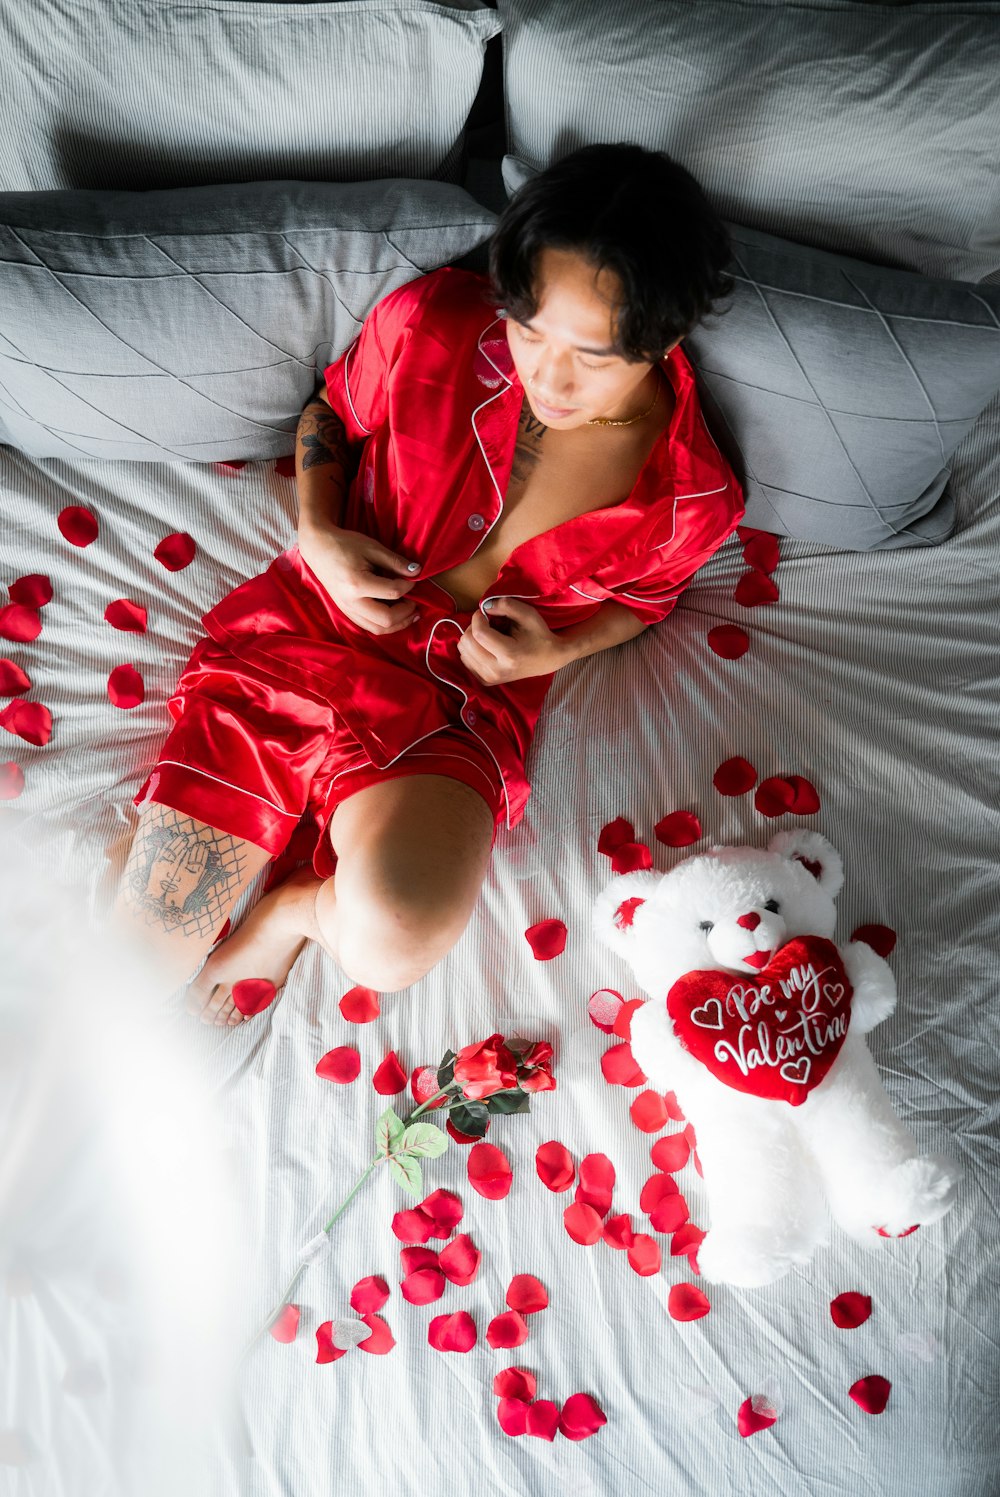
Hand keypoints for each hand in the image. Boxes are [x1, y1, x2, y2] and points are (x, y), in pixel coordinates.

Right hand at [298, 523, 419, 634]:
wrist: (318, 549)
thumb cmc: (345, 544)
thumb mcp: (372, 548)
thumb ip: (395, 562)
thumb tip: (417, 572)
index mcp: (357, 583)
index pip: (392, 592)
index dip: (408, 586)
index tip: (413, 579)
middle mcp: (351, 601)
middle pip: (385, 620)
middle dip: (406, 613)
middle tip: (415, 602)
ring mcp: (347, 609)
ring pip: (377, 629)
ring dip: (398, 624)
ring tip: (410, 614)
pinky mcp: (346, 611)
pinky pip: (369, 626)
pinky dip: (385, 624)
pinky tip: (395, 615)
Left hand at [457, 598, 566, 685]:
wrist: (547, 660)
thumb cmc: (538, 635)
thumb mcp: (528, 614)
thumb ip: (507, 605)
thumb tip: (485, 607)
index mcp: (510, 655)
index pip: (479, 634)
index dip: (477, 618)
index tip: (485, 612)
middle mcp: (497, 670)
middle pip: (467, 643)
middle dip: (473, 627)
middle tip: (487, 623)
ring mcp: (490, 678)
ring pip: (463, 651)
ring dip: (471, 637)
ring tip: (488, 635)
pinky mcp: (485, 681)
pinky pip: (465, 659)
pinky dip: (471, 648)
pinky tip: (485, 646)